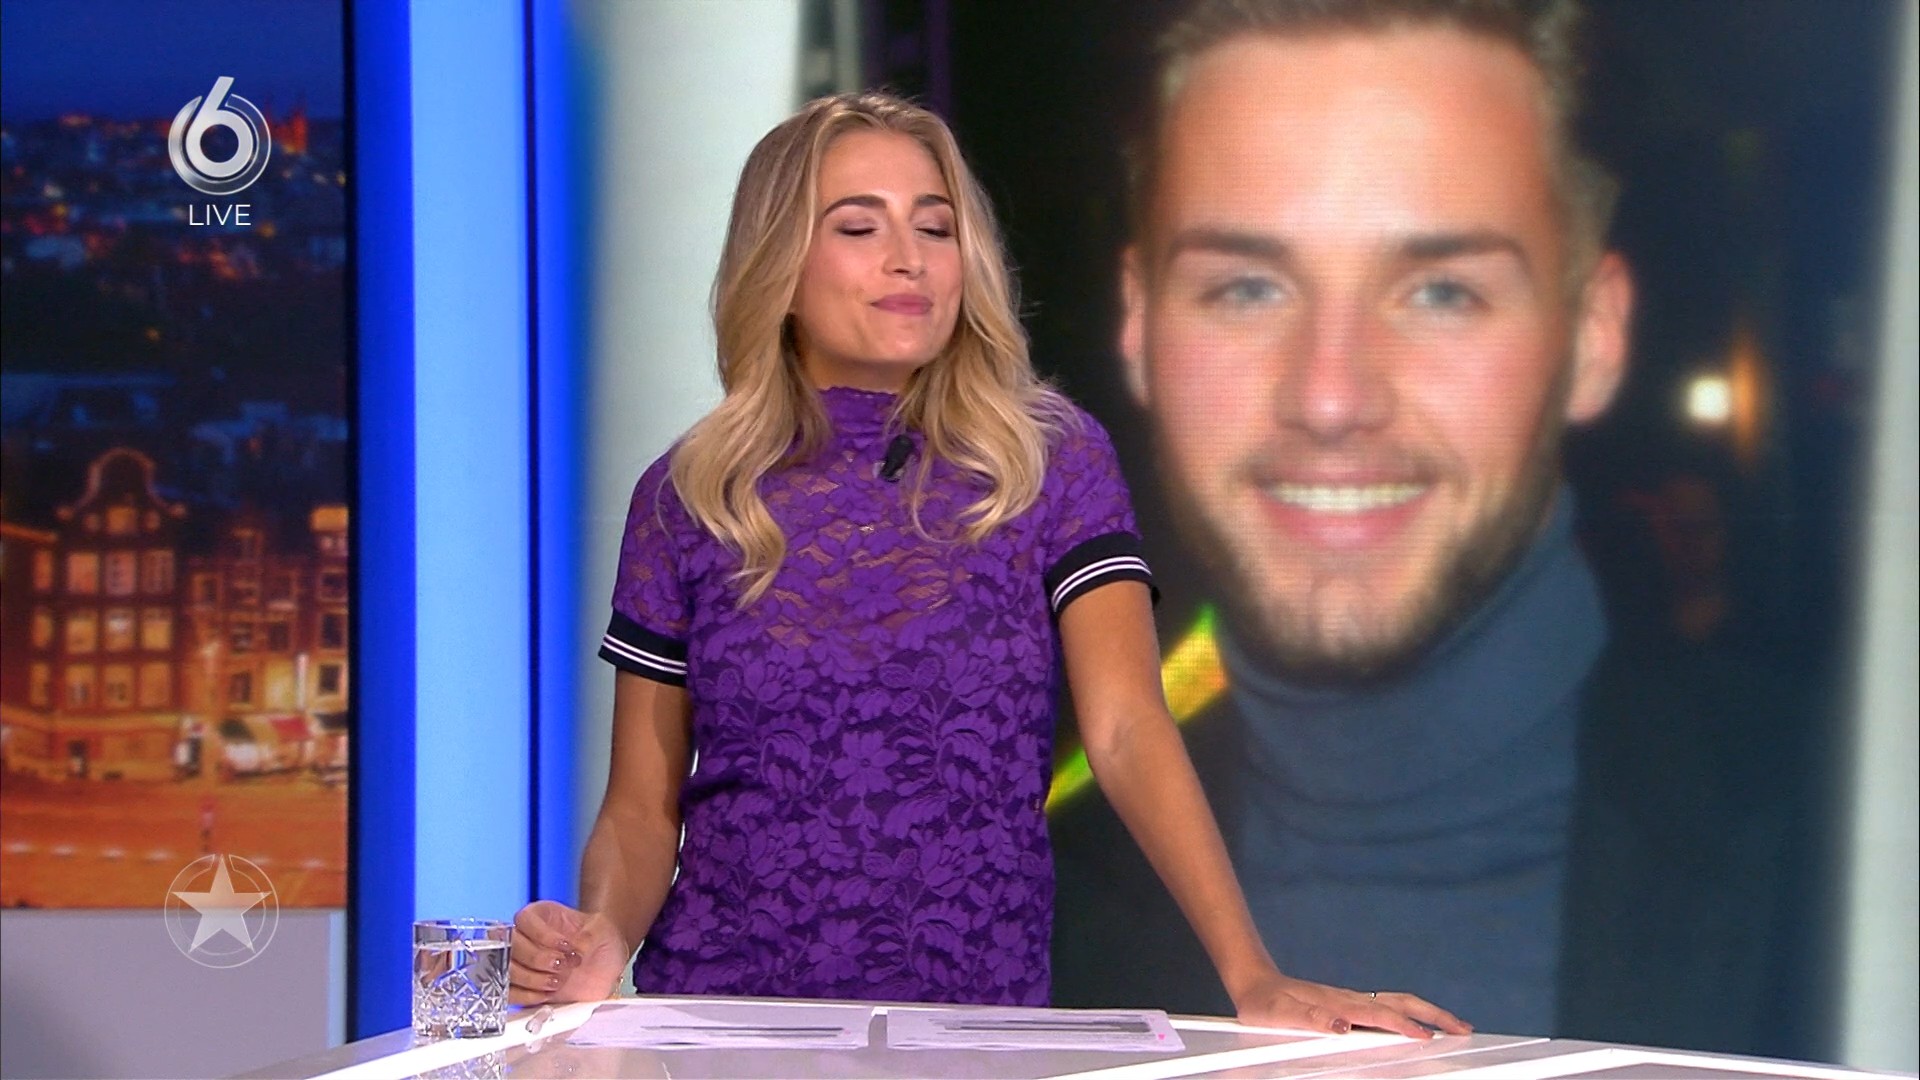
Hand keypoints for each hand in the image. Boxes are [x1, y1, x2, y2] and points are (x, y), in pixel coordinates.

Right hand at [508, 900, 629, 1005]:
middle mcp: (525, 937)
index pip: (524, 919)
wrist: (608, 969)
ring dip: (532, 979)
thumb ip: (590, 935)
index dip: (541, 934)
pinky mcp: (523, 988)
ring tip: (558, 981)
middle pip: (511, 946)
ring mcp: (521, 963)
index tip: (566, 946)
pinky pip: (510, 993)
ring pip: (507, 970)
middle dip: (537, 959)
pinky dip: (526, 996)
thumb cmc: (601, 941)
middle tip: (562, 966)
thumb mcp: (602, 929)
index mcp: (541, 916)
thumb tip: (577, 946)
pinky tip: (547, 994)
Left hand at [1229, 968, 1470, 1039]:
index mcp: (1339, 1005)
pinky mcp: (1349, 1003)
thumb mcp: (1280, 1015)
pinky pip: (1388, 1007)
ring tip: (1454, 1026)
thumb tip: (1342, 1026)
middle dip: (1435, 1015)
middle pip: (1401, 1003)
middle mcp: (1350, 999)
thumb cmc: (1265, 1004)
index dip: (1405, 1027)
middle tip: (1464, 1030)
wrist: (1254, 983)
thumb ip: (1310, 1020)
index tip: (1428, 1038)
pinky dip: (1411, 1014)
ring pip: (1398, 1002)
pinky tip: (1418, 1023)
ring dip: (1429, 1013)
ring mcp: (1352, 999)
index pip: (1380, 1016)